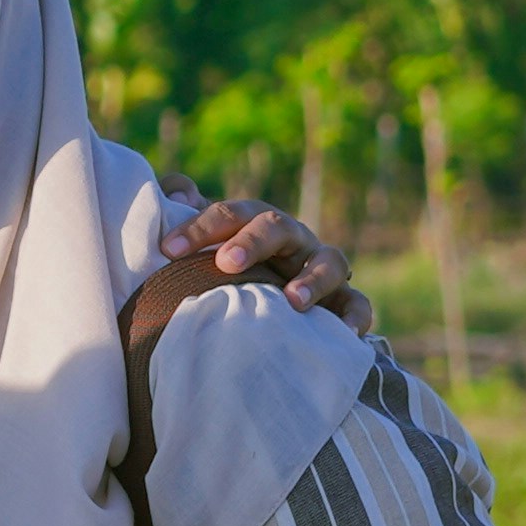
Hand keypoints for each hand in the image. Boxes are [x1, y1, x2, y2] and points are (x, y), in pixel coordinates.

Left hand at [168, 193, 358, 321]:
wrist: (272, 310)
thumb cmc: (231, 270)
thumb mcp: (205, 243)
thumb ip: (183, 212)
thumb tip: (177, 192)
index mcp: (255, 223)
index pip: (230, 214)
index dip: (200, 227)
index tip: (168, 250)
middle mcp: (292, 240)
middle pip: (276, 226)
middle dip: (252, 241)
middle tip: (226, 263)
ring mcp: (321, 269)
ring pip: (329, 261)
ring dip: (313, 278)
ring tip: (293, 301)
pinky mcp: (343, 302)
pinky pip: (357, 304)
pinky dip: (355, 316)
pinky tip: (345, 333)